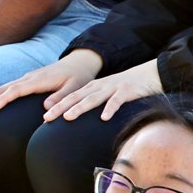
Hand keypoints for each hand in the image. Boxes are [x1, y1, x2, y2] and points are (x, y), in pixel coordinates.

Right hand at [0, 49, 102, 118]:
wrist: (79, 62)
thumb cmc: (79, 77)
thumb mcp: (75, 88)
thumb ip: (61, 97)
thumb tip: (46, 110)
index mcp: (39, 80)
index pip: (16, 90)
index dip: (3, 100)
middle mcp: (29, 77)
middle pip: (3, 88)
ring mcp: (27, 78)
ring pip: (3, 88)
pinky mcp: (28, 80)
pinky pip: (9, 88)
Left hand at [43, 59, 163, 121]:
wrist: (148, 74)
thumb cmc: (124, 88)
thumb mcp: (106, 93)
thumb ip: (93, 101)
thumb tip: (78, 116)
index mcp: (92, 88)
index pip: (71, 97)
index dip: (57, 106)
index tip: (44, 117)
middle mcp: (99, 87)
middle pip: (77, 97)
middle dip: (61, 107)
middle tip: (46, 118)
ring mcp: (112, 88)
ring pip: (93, 99)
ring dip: (80, 107)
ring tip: (68, 117)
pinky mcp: (126, 91)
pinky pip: (117, 101)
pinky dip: (110, 109)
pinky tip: (104, 118)